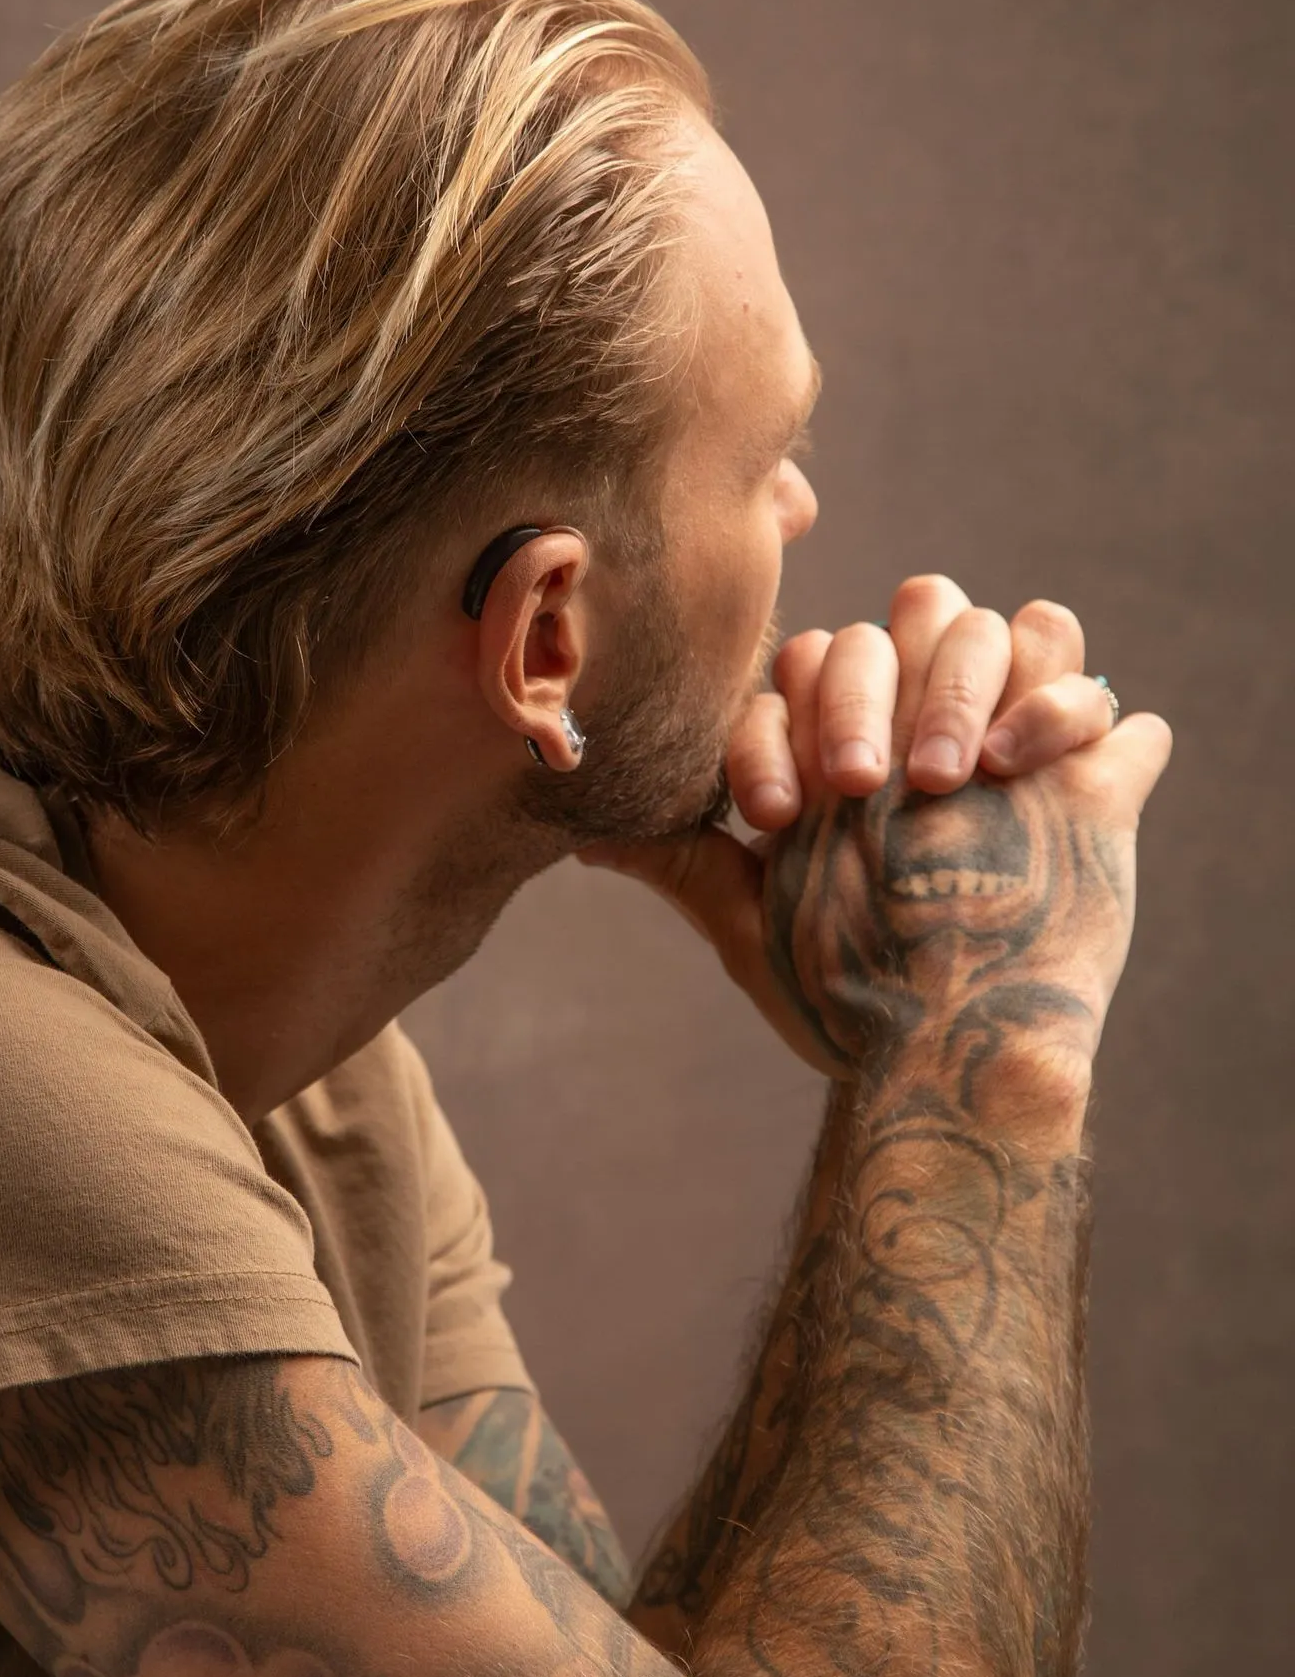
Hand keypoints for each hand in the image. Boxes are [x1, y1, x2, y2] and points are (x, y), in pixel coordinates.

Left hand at [579, 578, 1169, 1076]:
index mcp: (846, 734)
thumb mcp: (748, 920)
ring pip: (1008, 627)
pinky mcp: (1097, 777)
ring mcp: (1017, 740)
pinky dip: (1062, 711)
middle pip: (913, 612)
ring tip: (943, 782)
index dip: (787, 726)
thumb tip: (577, 831)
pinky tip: (1018, 772)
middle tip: (865, 788)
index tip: (781, 818)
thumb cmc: (836, 992)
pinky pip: (1099, 696)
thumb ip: (681, 856)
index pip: (812, 664)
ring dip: (964, 686)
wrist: (939, 1064)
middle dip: (877, 690)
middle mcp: (929, 719)